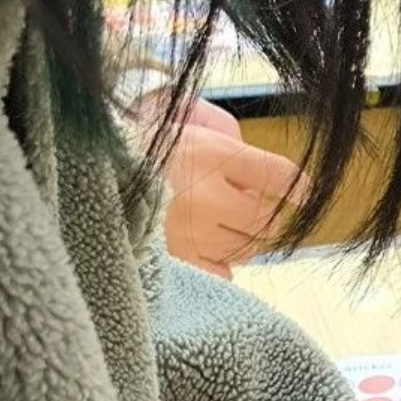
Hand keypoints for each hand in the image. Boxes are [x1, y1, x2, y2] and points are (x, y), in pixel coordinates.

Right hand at [153, 99, 309, 277]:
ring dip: (242, 239)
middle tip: (241, 206)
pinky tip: (208, 248)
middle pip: (265, 220)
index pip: (276, 175)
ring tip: (218, 225)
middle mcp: (208, 196)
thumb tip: (281, 180)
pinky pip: (222, 271)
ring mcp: (194, 232)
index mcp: (212, 155)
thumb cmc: (147, 149)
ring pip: (247, 247)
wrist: (96, 174)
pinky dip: (223, 263)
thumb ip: (233, 147)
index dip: (296, 186)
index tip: (305, 193)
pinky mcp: (179, 259)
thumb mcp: (192, 130)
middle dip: (261, 216)